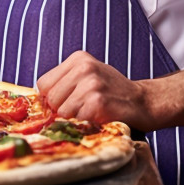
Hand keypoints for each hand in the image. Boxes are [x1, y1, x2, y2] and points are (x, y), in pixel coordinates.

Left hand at [36, 50, 155, 129]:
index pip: (44, 83)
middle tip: (80, 111)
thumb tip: (39, 99)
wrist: (144, 102)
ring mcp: (91, 84)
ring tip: (91, 114)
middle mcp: (83, 68)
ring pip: (62, 112)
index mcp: (78, 59)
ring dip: (74, 119)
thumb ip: (66, 82)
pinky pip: (77, 121)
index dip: (50, 98)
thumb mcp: (89, 76)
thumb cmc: (112, 92)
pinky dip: (85, 125)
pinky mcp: (98, 102)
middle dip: (61, 110)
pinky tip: (98, 119)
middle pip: (51, 98)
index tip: (63, 105)